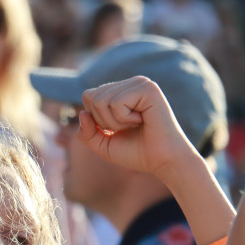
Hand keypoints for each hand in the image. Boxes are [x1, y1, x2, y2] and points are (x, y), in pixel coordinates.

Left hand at [77, 77, 200, 181]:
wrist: (163, 161)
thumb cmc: (137, 152)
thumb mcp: (103, 145)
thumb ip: (86, 132)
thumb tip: (82, 113)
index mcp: (121, 91)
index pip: (89, 96)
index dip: (95, 119)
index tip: (117, 129)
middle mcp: (130, 83)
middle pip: (91, 97)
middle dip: (103, 121)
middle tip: (127, 128)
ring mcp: (140, 83)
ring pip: (102, 100)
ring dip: (115, 122)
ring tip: (135, 125)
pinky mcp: (148, 89)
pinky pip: (116, 103)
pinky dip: (124, 119)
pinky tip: (142, 120)